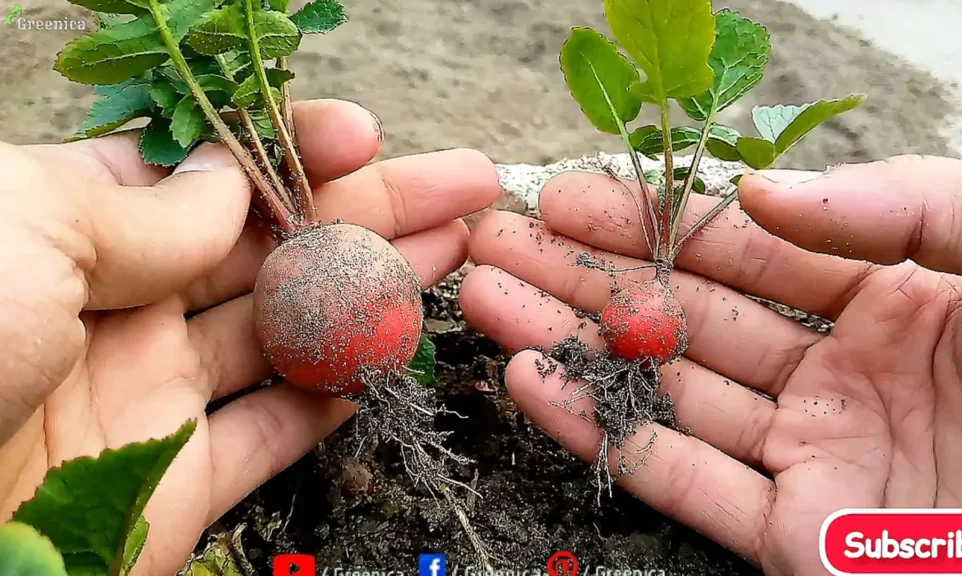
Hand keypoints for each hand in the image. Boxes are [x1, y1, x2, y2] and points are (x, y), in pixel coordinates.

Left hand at [0, 99, 498, 574]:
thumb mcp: (20, 230)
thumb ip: (142, 209)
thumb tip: (226, 184)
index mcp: (62, 229)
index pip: (202, 174)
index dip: (290, 149)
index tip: (364, 136)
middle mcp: (112, 308)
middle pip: (267, 248)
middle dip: (368, 212)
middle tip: (458, 189)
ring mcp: (147, 397)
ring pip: (286, 334)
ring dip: (371, 293)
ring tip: (449, 257)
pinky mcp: (171, 488)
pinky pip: (270, 436)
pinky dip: (331, 400)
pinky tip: (383, 359)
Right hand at [460, 155, 961, 574]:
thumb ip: (911, 205)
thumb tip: (765, 197)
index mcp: (898, 293)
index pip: (746, 244)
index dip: (652, 216)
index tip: (568, 191)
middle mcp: (843, 372)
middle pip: (687, 312)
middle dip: (586, 273)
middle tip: (497, 238)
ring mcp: (816, 456)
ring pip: (668, 390)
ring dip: (570, 343)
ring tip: (484, 298)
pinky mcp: (802, 540)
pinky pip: (684, 480)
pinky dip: (603, 436)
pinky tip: (533, 385)